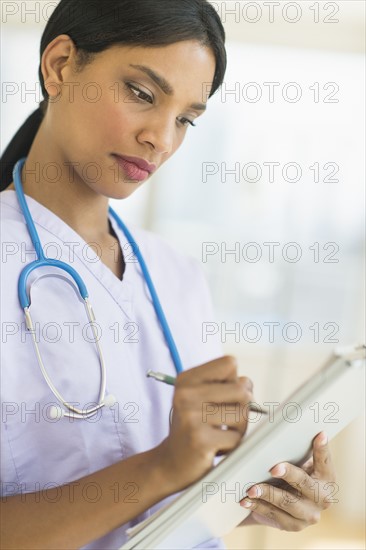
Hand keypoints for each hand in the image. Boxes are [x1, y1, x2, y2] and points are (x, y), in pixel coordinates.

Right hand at [156, 356, 252, 492]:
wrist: (170, 463)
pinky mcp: (200, 440)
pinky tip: (215, 447)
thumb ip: (226, 384)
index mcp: (186, 379)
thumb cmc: (194, 427)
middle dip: (242, 407)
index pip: (229, 363)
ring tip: (220, 433)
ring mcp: (192, 416)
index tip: (222, 396)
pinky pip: (236, 438)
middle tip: (226, 419)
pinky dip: (232, 445)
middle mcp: (186, 394)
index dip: (234, 380)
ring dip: (238, 428)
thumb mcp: (202, 398)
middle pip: (242, 389)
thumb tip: (247, 384)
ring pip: (242, 414)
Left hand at [240, 432, 336, 530]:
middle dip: (288, 474)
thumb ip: (300, 448)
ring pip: (286, 502)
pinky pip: (274, 515)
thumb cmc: (295, 472)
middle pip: (304, 483)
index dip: (322, 449)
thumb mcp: (301, 462)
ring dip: (267, 494)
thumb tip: (290, 426)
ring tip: (251, 489)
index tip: (319, 435)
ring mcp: (309, 514)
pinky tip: (246, 501)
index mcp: (327, 478)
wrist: (292, 502)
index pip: (325, 461)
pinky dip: (258, 507)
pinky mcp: (294, 525)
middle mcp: (323, 498)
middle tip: (273, 468)